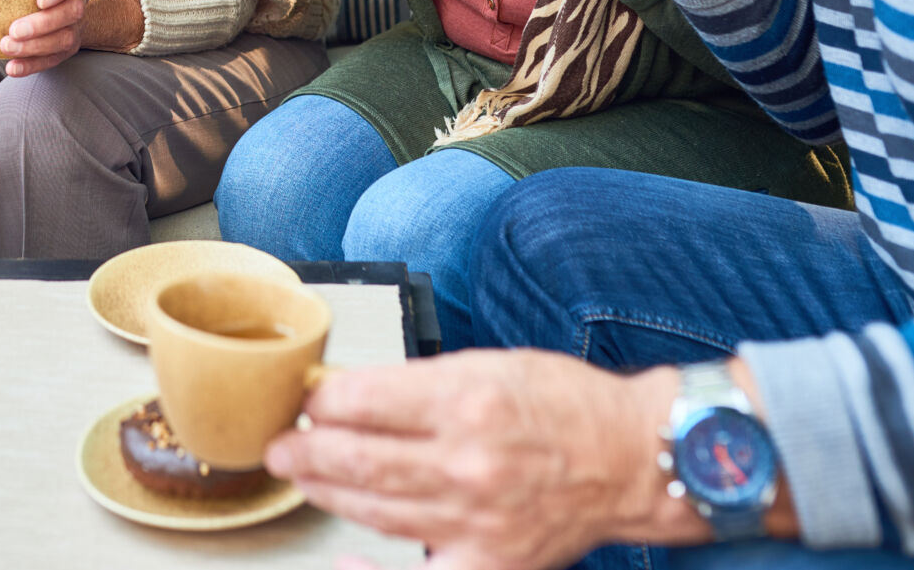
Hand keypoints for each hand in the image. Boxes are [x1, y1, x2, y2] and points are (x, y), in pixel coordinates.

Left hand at [0, 0, 90, 75]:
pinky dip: (33, 64)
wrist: (56, 0)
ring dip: (35, 46)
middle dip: (43, 23)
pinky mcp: (68, 46)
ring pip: (65, 37)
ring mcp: (76, 23)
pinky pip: (55, 58)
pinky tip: (13, 67)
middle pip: (70, 11)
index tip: (40, 0)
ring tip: (7, 48)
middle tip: (14, 30)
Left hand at [265, 351, 699, 569]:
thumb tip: (354, 394)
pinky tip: (341, 559)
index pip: (361, 401)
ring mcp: (475, 518)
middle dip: (304, 449)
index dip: (322, 401)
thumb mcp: (490, 365)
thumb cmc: (567, 404)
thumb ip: (420, 382)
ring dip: (326, 491)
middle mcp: (465, 461)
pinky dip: (370, 569)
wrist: (633, 459)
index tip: (309, 400)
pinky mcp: (490, 561)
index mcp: (465, 400)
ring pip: (373, 507)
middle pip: (355, 457)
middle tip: (280, 444)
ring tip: (301, 476)